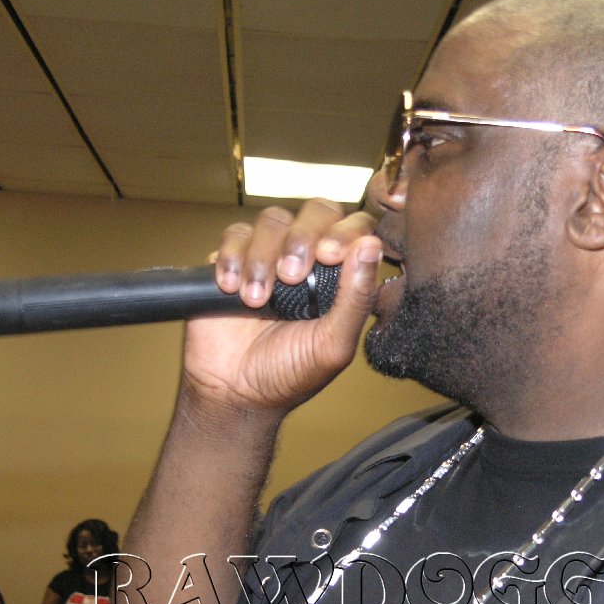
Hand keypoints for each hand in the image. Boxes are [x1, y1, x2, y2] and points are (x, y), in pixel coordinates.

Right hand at [182, 198, 382, 416]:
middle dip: (303, 236)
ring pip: (273, 220)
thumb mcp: (333, 345)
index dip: (346, 230)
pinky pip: (235, 235)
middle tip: (292, 275)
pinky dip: (233, 257)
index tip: (330, 256)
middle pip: (316, 210)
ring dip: (263, 256)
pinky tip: (232, 289)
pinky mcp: (234, 259)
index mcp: (342, 277)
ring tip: (257, 300)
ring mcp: (271, 255)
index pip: (356, 228)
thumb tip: (371, 246)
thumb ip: (356, 298)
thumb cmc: (289, 374)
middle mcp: (310, 259)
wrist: (235, 392)